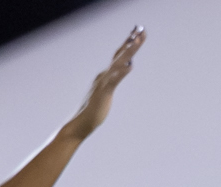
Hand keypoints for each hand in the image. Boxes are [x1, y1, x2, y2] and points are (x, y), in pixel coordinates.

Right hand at [67, 26, 143, 140]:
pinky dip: (121, 73)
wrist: (79, 124)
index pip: (119, 55)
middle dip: (132, 42)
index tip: (138, 31)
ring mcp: (102, 83)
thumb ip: (114, 78)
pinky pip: (113, 81)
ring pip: (118, 64)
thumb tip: (126, 66)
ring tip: (137, 41)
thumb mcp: (106, 90)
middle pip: (120, 55)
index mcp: (105, 75)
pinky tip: (130, 67)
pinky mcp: (102, 93)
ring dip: (128, 52)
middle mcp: (104, 75)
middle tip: (142, 29)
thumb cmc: (93, 110)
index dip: (129, 43)